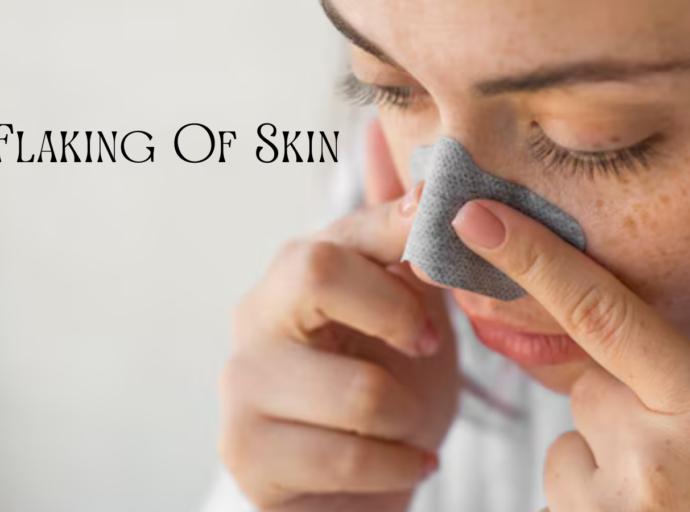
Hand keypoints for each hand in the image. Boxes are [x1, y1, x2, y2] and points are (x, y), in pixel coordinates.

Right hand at [219, 120, 459, 511]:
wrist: (359, 481)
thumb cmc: (387, 385)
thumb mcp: (410, 309)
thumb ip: (407, 243)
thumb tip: (398, 153)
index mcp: (297, 269)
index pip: (344, 228)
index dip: (405, 237)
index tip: (446, 264)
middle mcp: (256, 314)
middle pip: (316, 273)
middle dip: (395, 315)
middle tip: (425, 347)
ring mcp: (243, 384)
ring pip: (357, 390)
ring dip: (408, 416)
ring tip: (407, 424)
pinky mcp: (246, 452)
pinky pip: (348, 456)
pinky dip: (399, 464)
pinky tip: (405, 461)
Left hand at [451, 199, 689, 511]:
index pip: (606, 315)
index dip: (536, 261)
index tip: (475, 219)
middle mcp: (650, 457)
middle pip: (592, 380)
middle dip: (626, 396)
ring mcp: (607, 506)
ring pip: (574, 433)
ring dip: (609, 450)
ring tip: (674, 494)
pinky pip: (564, 479)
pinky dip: (593, 490)